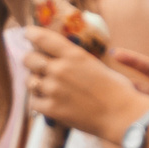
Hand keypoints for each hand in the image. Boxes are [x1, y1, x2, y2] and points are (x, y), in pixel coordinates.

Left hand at [21, 26, 148, 141]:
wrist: (121, 114)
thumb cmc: (115, 89)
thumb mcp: (95, 65)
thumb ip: (74, 60)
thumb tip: (57, 57)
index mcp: (74, 55)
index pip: (43, 38)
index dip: (31, 34)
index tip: (27, 33)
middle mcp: (60, 69)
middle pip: (29, 59)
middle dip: (30, 61)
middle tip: (34, 65)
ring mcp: (53, 89)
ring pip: (29, 81)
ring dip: (34, 82)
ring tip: (45, 86)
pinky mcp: (50, 108)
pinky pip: (33, 101)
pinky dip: (38, 101)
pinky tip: (48, 101)